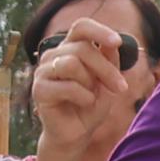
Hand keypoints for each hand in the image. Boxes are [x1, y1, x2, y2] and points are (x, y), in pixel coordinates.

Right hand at [31, 18, 136, 160]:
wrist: (76, 133)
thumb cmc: (91, 104)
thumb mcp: (107, 79)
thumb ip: (109, 59)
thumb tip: (113, 42)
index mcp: (70, 48)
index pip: (81, 27)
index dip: (99, 31)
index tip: (117, 43)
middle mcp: (54, 56)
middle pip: (83, 48)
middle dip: (106, 68)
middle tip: (120, 87)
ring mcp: (43, 72)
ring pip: (72, 63)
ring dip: (91, 82)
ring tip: (93, 96)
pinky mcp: (39, 90)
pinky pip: (67, 86)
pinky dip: (83, 96)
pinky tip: (84, 103)